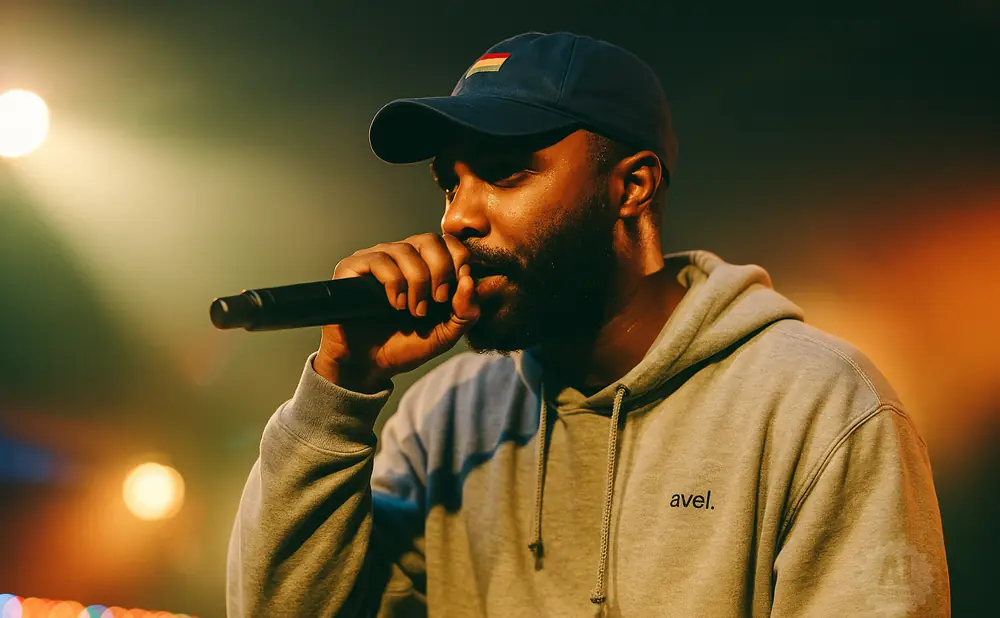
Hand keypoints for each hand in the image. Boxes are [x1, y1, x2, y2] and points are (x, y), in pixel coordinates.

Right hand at [314, 233, 479, 391]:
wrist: (370, 365)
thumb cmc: (405, 345)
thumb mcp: (446, 333)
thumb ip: (466, 311)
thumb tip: (471, 282)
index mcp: (424, 264)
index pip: (448, 241)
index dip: (459, 259)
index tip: (460, 287)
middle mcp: (400, 256)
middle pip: (429, 240)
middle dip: (441, 270)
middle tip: (438, 301)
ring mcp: (376, 259)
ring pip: (405, 250)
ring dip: (417, 283)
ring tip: (415, 311)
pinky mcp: (352, 267)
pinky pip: (380, 261)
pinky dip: (394, 283)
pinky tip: (396, 305)